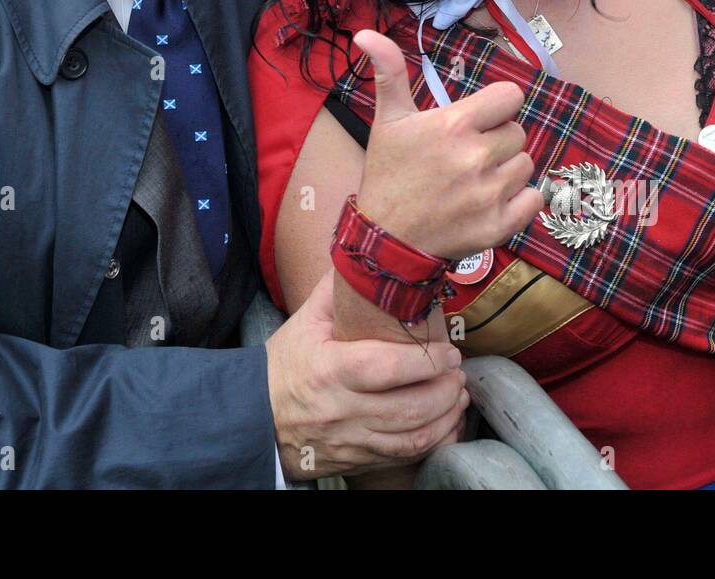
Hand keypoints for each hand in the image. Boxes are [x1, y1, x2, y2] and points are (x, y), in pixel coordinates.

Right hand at [266, 272, 468, 480]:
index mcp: (329, 370)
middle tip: (458, 372)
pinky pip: (404, 458)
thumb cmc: (284, 365)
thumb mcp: (304, 322)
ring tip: (458, 396)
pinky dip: (434, 443)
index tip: (449, 351)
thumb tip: (365, 256)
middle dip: (445, 390)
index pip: (386, 367)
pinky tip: (446, 425)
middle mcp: (342, 409)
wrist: (255, 417)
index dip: (425, 361)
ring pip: (412, 438)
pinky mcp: (357, 460)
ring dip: (445, 417)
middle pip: (408, 408)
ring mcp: (351, 439)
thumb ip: (337, 291)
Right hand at [352, 29, 543, 259]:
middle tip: (466, 156)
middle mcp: (477, 157)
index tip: (477, 120)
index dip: (496, 107)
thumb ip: (388, 72)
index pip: (511, 97)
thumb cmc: (388, 174)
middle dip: (496, 140)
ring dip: (506, 170)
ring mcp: (492, 193)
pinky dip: (520, 201)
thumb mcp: (388, 120)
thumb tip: (365, 32)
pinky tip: (491, 201)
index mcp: (454, 125)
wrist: (386, 238)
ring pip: (525, 165)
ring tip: (475, 180)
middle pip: (517, 132)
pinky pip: (534, 199)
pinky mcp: (501, 225)